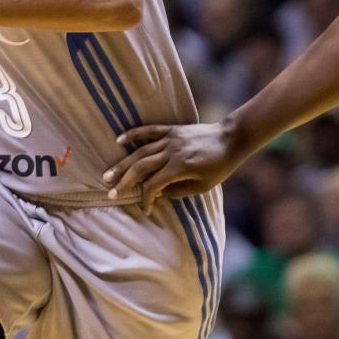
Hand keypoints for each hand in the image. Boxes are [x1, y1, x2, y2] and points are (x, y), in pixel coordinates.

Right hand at [102, 121, 244, 212]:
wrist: (231, 139)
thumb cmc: (220, 166)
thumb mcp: (203, 186)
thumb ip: (179, 190)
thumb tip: (159, 193)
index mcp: (180, 167)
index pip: (154, 185)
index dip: (146, 199)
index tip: (146, 209)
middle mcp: (171, 152)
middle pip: (141, 168)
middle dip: (125, 182)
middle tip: (111, 194)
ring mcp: (170, 139)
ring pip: (141, 152)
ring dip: (123, 164)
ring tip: (108, 174)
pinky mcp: (172, 130)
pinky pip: (149, 131)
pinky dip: (133, 134)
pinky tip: (119, 139)